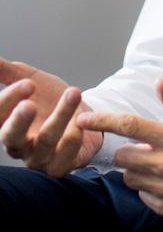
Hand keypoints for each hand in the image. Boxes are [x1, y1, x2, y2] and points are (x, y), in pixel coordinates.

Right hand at [0, 57, 102, 176]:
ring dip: (60, 117)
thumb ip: (8, 71)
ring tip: (73, 93)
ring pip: (45, 142)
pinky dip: (74, 140)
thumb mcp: (29, 79)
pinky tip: (81, 121)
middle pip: (11, 137)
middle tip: (29, 104)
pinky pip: (64, 158)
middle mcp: (19, 144)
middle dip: (19, 121)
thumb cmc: (49, 98)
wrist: (81, 113)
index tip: (28, 83)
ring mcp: (39, 157)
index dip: (8, 100)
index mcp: (7, 122)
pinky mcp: (60, 165)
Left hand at [77, 78, 162, 220]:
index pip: (129, 126)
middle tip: (149, 148)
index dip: (103, 121)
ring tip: (159, 165)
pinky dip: (148, 188)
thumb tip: (158, 83)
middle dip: (130, 151)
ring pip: (129, 177)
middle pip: (124, 156)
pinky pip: (142, 195)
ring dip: (138, 170)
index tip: (83, 119)